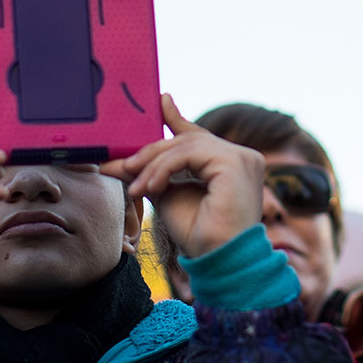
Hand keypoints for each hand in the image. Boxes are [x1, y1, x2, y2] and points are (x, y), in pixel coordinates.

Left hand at [100, 95, 262, 259]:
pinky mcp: (235, 161)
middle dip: (151, 152)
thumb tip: (119, 162)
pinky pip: (190, 153)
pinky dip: (165, 167)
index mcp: (231, 164)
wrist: (219, 260)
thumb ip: (154, 174)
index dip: (177, 118)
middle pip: (187, 140)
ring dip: (154, 164)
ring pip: (186, 145)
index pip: (199, 136)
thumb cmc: (200, 234)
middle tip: (122, 167)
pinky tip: (151, 186)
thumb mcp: (169, 195)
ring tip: (136, 187)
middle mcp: (242, 156)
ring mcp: (241, 157)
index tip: (161, 101)